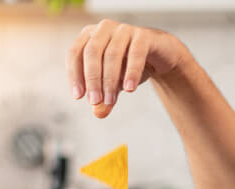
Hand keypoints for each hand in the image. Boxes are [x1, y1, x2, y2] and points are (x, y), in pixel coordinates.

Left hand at [67, 20, 189, 118]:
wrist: (159, 57)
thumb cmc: (129, 66)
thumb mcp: (113, 85)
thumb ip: (104, 99)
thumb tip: (98, 113)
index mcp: (90, 36)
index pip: (75, 53)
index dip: (75, 75)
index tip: (78, 97)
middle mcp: (104, 29)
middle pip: (92, 52)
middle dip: (92, 79)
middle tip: (95, 102)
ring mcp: (124, 29)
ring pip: (112, 54)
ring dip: (110, 80)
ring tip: (111, 101)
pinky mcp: (144, 35)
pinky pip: (136, 54)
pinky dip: (131, 72)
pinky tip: (129, 89)